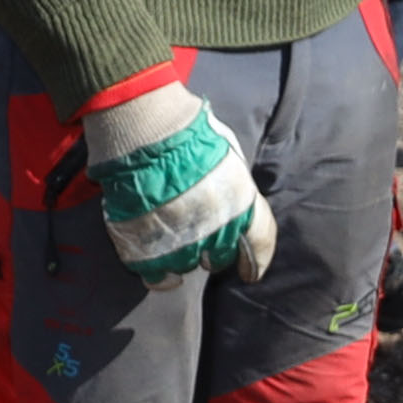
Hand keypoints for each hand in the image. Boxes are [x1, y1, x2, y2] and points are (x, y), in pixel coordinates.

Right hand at [82, 75, 278, 286]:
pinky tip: (159, 268)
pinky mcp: (144, 247)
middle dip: (214, 252)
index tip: (251, 271)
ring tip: (171, 233)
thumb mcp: (227, 153)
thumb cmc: (186, 130)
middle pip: (220, 258)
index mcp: (241, 202)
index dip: (257, 260)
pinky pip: (156, 276)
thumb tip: (235, 198)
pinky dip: (158, 274)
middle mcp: (215, 228)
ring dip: (182, 253)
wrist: (142, 126)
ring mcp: (178, 241)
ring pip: (186, 264)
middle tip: (200, 236)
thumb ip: (234, 185)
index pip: (260, 241)